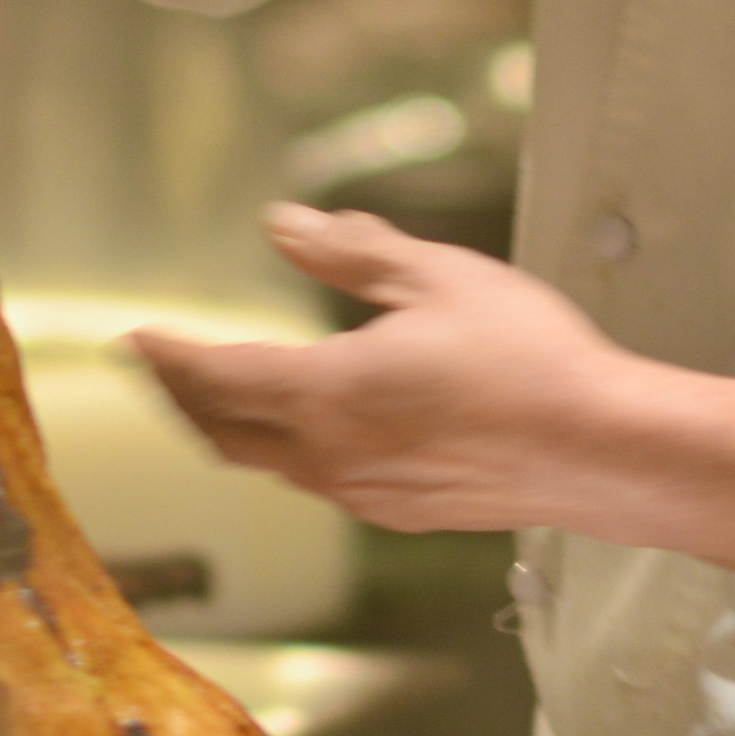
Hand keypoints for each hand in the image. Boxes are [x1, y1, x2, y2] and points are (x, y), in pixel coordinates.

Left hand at [126, 208, 633, 534]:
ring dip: (228, 426)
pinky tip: (304, 430)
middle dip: (179, 397)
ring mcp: (361, 494)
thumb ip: (350, 250)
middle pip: (221, 432)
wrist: (600, 452)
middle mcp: (327, 456)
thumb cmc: (529, 361)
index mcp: (325, 393)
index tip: (134, 337)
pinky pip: (315, 483)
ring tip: (216, 394)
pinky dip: (282, 451)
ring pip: (265, 463)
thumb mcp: (438, 277)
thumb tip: (284, 223)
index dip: (167, 355)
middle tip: (157, 366)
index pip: (214, 376)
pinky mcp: (398, 512)